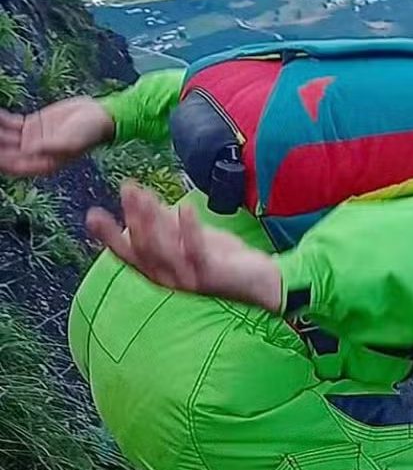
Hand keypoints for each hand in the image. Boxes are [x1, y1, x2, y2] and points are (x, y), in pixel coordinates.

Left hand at [0, 97, 114, 176]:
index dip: (2, 160)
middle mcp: (35, 154)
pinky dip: (0, 119)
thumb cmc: (91, 132)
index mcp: (45, 163)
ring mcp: (32, 139)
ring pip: (5, 137)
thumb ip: (51, 146)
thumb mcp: (72, 141)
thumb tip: (29, 149)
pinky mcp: (32, 125)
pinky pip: (9, 123)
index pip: (15, 165)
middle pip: (6, 152)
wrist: (100, 115)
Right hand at [86, 181, 282, 312]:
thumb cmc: (225, 259)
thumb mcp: (192, 238)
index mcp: (161, 271)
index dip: (109, 236)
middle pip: (142, 248)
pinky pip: (195, 251)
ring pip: (163, 250)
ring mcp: (189, 280)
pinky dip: (188, 228)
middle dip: (133, 217)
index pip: (129, 253)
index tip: (93, 214)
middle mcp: (169, 279)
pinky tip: (185, 207)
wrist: (262, 281)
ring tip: (147, 193)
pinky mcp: (211, 277)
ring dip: (153, 219)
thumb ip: (170, 226)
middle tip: (127, 188)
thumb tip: (148, 205)